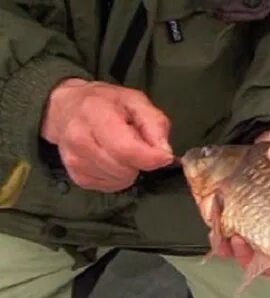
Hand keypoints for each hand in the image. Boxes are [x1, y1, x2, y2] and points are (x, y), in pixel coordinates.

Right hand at [41, 78, 173, 192]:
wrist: (67, 108)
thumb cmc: (106, 103)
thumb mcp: (135, 101)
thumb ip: (154, 123)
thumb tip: (164, 151)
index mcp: (95, 115)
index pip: (126, 149)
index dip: (151, 158)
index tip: (165, 156)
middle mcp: (79, 139)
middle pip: (124, 169)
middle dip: (140, 161)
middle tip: (136, 144)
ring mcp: (75, 161)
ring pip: (120, 180)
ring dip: (129, 169)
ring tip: (121, 149)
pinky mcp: (78, 177)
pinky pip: (111, 186)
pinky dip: (119, 177)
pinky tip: (113, 159)